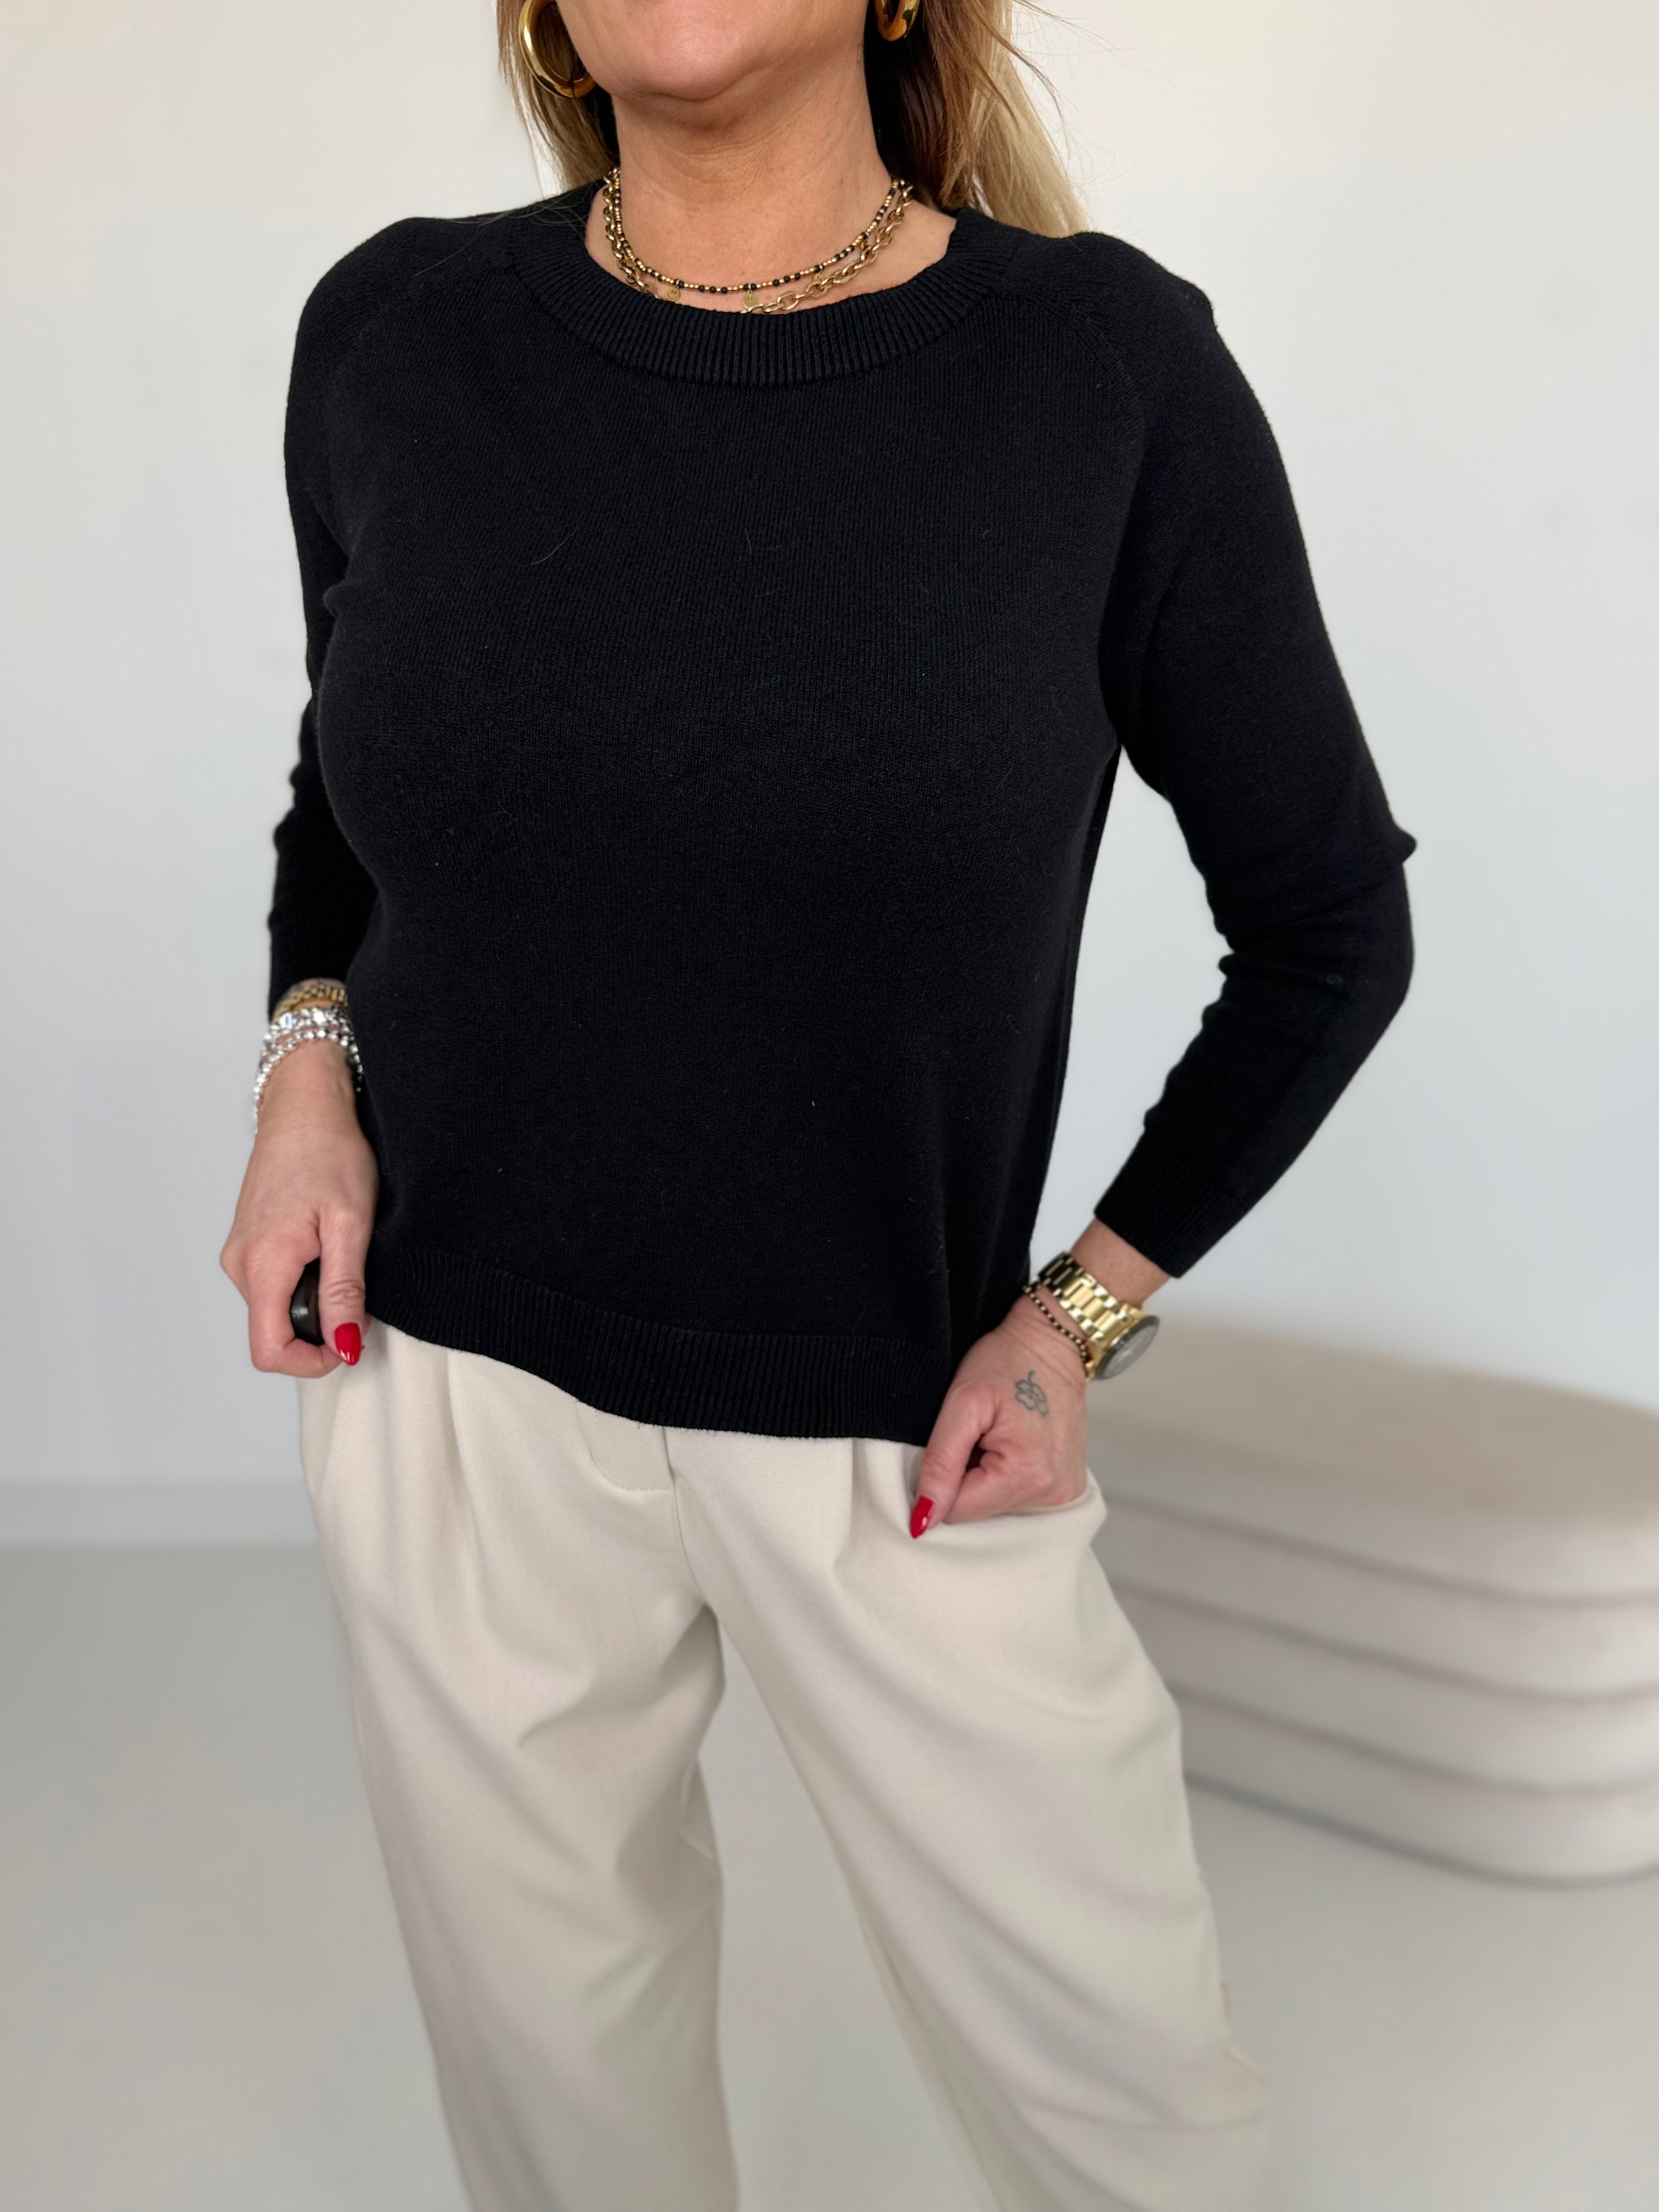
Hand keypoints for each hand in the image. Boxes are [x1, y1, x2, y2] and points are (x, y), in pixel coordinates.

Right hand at [220, 1043, 378, 1377]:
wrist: (304, 1106)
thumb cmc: (329, 1152)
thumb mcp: (351, 1224)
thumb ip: (345, 1289)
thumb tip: (344, 1345)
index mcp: (262, 1263)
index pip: (269, 1351)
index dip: (311, 1362)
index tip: (348, 1344)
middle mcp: (240, 1264)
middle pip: (273, 1331)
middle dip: (318, 1326)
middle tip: (355, 1286)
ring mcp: (240, 1253)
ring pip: (275, 1308)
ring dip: (312, 1300)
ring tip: (340, 1254)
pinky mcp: (248, 1243)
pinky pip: (273, 1283)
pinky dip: (302, 1280)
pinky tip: (324, 1245)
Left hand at [911, 1294, 1089, 1530]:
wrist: (1053, 1339)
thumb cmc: (1008, 1360)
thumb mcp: (962, 1404)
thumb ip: (940, 1464)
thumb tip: (922, 1521)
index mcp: (1026, 1475)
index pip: (956, 1511)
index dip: (943, 1478)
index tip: (958, 1440)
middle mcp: (1052, 1493)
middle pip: (978, 1511)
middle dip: (966, 1477)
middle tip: (979, 1434)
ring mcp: (1064, 1493)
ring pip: (995, 1505)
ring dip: (986, 1475)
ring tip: (997, 1434)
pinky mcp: (1067, 1487)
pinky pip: (1018, 1497)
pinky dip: (1005, 1475)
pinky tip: (1013, 1442)